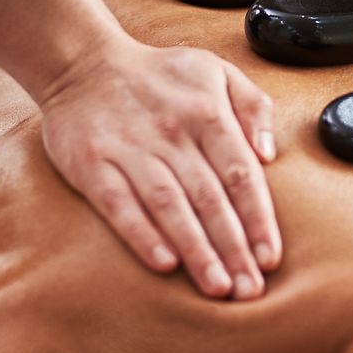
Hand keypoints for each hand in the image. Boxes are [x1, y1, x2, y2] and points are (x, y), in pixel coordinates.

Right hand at [38, 37, 280, 298]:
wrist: (82, 63)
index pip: (240, 174)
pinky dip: (142, 235)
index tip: (271, 258)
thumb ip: (254, 107)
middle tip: (250, 289)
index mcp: (207, 113)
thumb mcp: (216, 72)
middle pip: (210, 198)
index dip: (258, 219)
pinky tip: (164, 265)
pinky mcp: (92, 165)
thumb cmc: (159, 76)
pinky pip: (119, 205)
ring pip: (170, 206)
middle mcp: (171, 133)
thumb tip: (270, 154)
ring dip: (196, 250)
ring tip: (217, 287)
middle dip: (233, 247)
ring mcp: (129, 150)